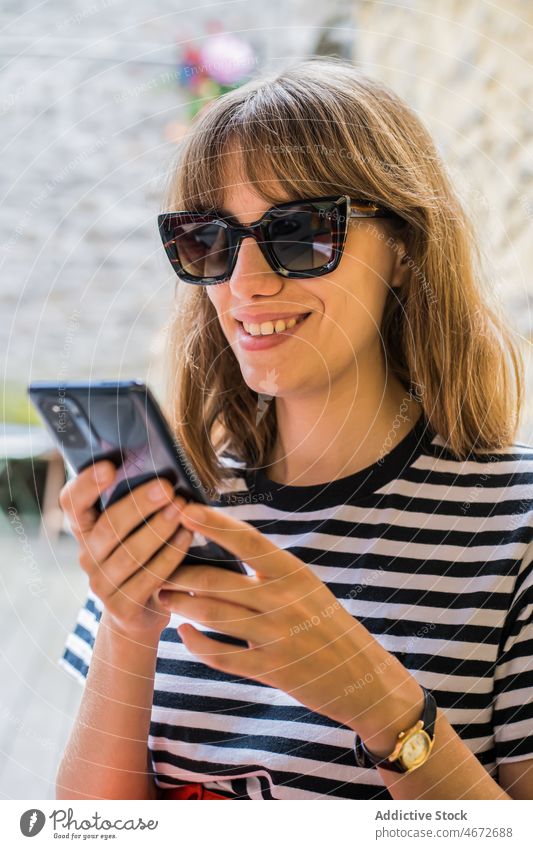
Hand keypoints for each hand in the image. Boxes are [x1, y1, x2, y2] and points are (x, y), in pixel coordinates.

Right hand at [59, 461, 193, 641]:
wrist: (141, 613)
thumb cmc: (143, 556)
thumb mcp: (132, 529)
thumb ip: (136, 503)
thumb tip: (164, 464)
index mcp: (84, 530)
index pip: (71, 503)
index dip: (86, 484)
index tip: (110, 466)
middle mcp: (87, 556)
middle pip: (107, 526)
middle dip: (139, 504)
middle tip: (168, 487)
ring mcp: (102, 585)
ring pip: (129, 553)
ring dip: (158, 529)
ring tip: (182, 509)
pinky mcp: (122, 607)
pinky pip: (148, 577)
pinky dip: (171, 555)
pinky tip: (187, 536)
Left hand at [158, 502, 421, 740]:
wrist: (361, 675)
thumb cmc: (325, 621)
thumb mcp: (305, 585)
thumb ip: (269, 568)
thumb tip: (222, 539)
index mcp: (294, 572)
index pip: (248, 540)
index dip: (214, 523)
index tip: (184, 509)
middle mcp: (285, 600)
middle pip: (219, 580)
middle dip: (181, 572)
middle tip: (156, 564)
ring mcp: (278, 636)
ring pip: (215, 615)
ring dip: (181, 605)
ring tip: (161, 596)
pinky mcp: (271, 669)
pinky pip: (222, 655)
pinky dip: (196, 643)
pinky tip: (183, 632)